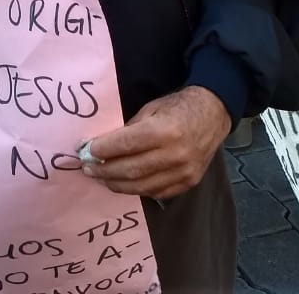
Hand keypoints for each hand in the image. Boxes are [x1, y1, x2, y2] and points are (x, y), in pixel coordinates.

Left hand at [79, 86, 231, 199]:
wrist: (213, 114)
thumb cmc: (178, 107)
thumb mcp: (151, 109)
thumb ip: (129, 129)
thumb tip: (102, 146)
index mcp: (163, 130)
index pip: (125, 145)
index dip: (102, 150)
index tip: (85, 151)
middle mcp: (175, 154)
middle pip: (130, 170)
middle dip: (104, 171)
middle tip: (87, 168)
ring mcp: (183, 172)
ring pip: (141, 186)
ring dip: (116, 183)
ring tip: (101, 178)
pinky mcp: (188, 183)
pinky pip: (156, 192)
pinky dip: (137, 189)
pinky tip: (124, 183)